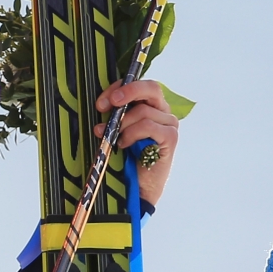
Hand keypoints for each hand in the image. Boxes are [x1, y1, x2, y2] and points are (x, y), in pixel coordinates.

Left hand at [94, 78, 177, 205]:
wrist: (137, 186)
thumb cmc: (127, 157)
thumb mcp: (117, 130)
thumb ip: (115, 116)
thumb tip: (102, 106)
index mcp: (151, 106)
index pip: (139, 85)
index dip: (120, 87)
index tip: (101, 103)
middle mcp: (163, 112)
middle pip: (151, 88)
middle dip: (128, 91)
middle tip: (110, 103)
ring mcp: (169, 124)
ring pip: (143, 111)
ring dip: (122, 124)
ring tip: (115, 139)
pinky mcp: (171, 137)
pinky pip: (147, 126)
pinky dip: (131, 134)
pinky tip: (124, 145)